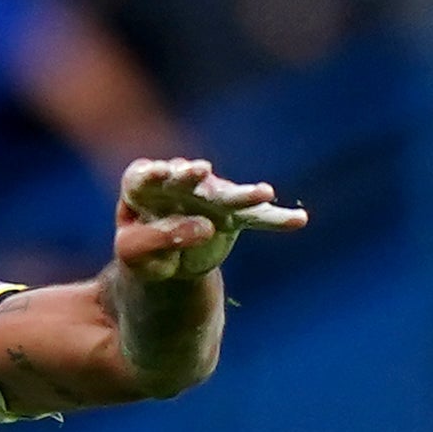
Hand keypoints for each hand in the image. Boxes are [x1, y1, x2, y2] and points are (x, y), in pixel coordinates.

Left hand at [112, 158, 306, 282]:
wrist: (167, 261)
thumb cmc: (144, 249)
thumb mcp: (134, 254)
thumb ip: (151, 242)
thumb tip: (198, 228)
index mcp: (145, 187)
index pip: (145, 177)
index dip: (151, 173)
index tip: (159, 173)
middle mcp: (180, 185)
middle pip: (187, 178)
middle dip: (193, 174)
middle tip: (200, 169)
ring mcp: (210, 197)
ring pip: (228, 195)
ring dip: (245, 194)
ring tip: (264, 193)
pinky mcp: (233, 215)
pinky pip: (256, 218)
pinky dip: (276, 220)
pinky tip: (298, 220)